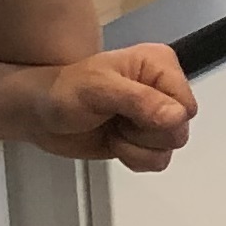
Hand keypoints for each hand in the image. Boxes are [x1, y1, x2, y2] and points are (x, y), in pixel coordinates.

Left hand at [18, 46, 198, 172]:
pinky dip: (133, 157)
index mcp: (158, 65)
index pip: (186, 105)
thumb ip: (140, 101)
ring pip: (169, 149)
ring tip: (113, 128)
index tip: (127, 111)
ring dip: (134, 147)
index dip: (159, 117)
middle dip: (143, 133)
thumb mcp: (98, 89)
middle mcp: (162, 89)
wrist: (40, 113)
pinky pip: (158, 160)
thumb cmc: (62, 92)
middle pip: (180, 130)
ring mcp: (155, 115)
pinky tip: (114, 140)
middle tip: (116, 118)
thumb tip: (176, 116)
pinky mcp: (145, 138)